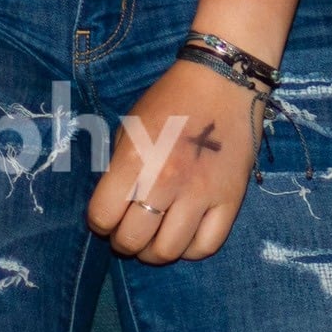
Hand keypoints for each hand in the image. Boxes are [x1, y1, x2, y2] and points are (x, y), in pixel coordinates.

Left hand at [86, 58, 257, 265]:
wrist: (224, 80)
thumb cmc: (170, 100)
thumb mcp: (131, 126)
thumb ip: (118, 168)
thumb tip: (113, 206)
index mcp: (135, 159)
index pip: (102, 217)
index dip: (100, 222)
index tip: (107, 216)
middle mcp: (166, 180)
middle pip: (132, 240)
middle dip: (124, 240)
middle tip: (130, 230)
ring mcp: (201, 193)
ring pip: (168, 251)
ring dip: (154, 251)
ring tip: (155, 237)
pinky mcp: (231, 199)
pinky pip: (206, 246)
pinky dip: (190, 249)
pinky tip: (184, 234)